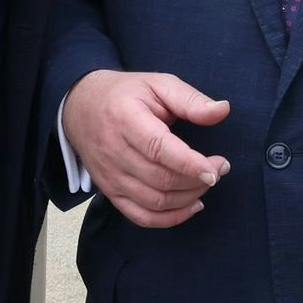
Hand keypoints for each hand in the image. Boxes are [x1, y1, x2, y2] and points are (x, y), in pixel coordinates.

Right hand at [62, 69, 229, 228]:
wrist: (80, 107)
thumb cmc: (125, 94)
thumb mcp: (158, 84)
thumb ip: (190, 100)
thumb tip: (222, 110)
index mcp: (125, 119)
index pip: (159, 149)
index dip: (190, 163)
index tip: (217, 167)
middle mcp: (114, 152)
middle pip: (160, 179)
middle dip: (197, 180)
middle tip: (220, 169)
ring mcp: (109, 176)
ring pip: (155, 201)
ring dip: (188, 198)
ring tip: (207, 182)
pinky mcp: (110, 192)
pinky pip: (141, 216)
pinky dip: (170, 218)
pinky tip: (192, 205)